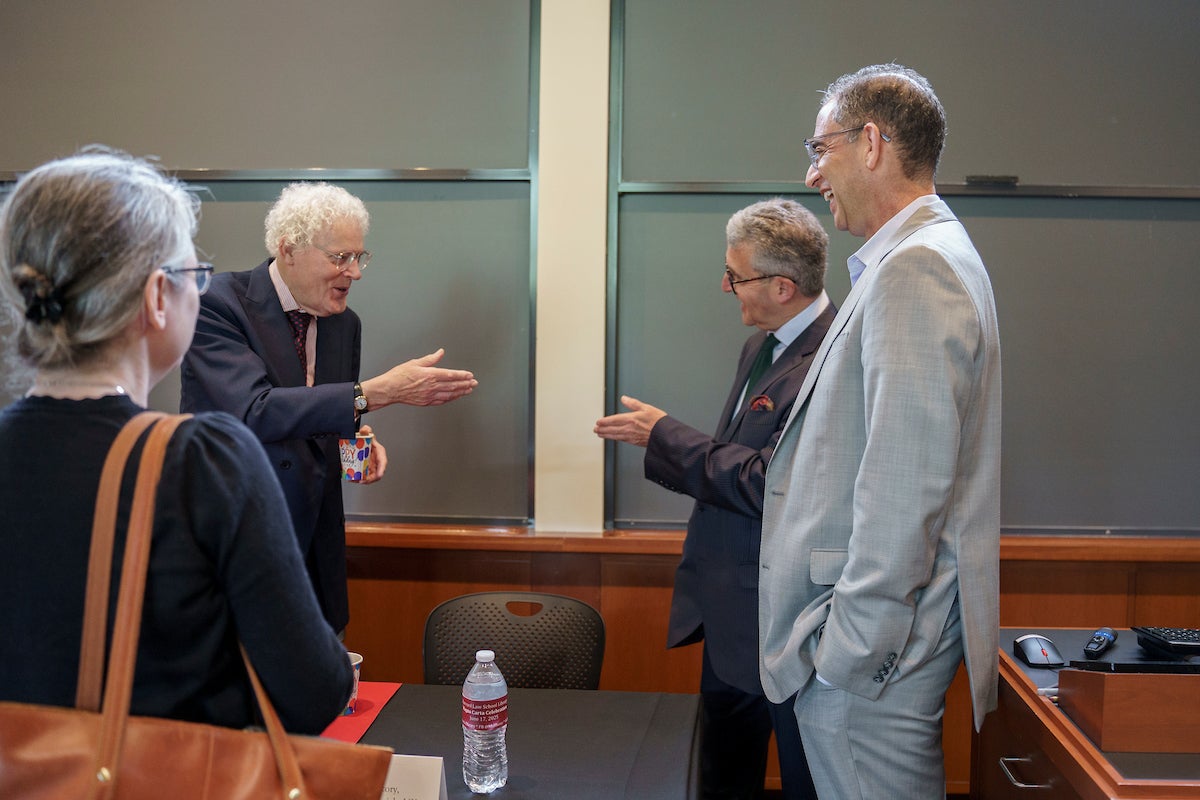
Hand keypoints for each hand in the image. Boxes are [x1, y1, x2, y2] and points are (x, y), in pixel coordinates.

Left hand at [357, 424, 387, 483]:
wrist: (362, 441)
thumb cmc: (367, 438)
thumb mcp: (366, 433)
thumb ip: (366, 430)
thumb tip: (365, 430)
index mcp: (380, 452)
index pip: (383, 462)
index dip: (382, 469)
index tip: (379, 475)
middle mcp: (376, 461)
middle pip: (376, 473)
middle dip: (369, 479)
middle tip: (361, 480)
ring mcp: (370, 466)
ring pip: (368, 477)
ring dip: (361, 480)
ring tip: (354, 480)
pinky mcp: (364, 469)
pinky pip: (362, 476)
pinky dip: (356, 478)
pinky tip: (350, 478)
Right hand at [361, 348, 477, 408]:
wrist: (389, 389)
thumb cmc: (399, 376)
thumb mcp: (415, 363)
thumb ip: (430, 359)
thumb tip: (440, 352)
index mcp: (430, 375)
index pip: (450, 375)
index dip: (462, 375)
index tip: (470, 375)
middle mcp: (431, 386)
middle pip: (453, 386)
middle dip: (465, 384)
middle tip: (474, 383)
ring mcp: (429, 396)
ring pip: (450, 395)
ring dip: (461, 392)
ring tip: (469, 390)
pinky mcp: (426, 402)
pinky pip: (442, 401)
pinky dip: (451, 399)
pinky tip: (455, 397)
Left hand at [593, 395, 666, 447]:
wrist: (665, 435)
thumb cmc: (658, 422)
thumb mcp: (646, 408)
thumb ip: (633, 403)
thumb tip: (624, 398)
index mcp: (631, 419)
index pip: (613, 420)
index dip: (604, 421)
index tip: (598, 422)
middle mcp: (629, 429)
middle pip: (612, 429)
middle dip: (602, 429)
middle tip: (595, 429)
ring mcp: (631, 437)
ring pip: (615, 436)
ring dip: (606, 435)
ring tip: (600, 434)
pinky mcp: (635, 442)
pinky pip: (621, 440)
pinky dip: (615, 438)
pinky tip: (613, 438)